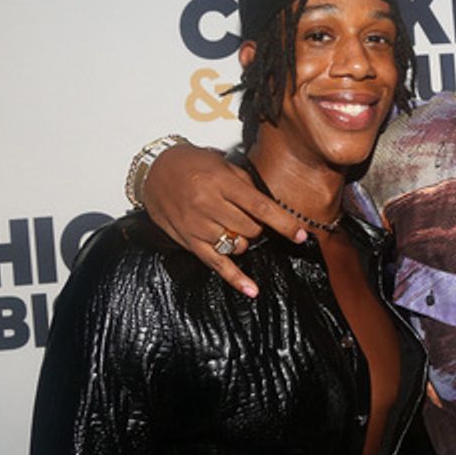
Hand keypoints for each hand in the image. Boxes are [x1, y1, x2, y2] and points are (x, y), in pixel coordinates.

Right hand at [142, 143, 305, 296]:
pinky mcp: (189, 241)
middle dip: (259, 227)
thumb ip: (247, 185)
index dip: (283, 223)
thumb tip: (273, 206)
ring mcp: (198, 225)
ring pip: (237, 245)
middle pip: (251, 229)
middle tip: (251, 218)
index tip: (300, 234)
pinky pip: (216, 264)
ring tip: (236, 228)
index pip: (260, 207)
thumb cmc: (192, 164)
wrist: (154, 170)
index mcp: (222, 183)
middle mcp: (209, 205)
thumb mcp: (223, 165)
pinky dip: (235, 278)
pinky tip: (252, 290)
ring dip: (245, 241)